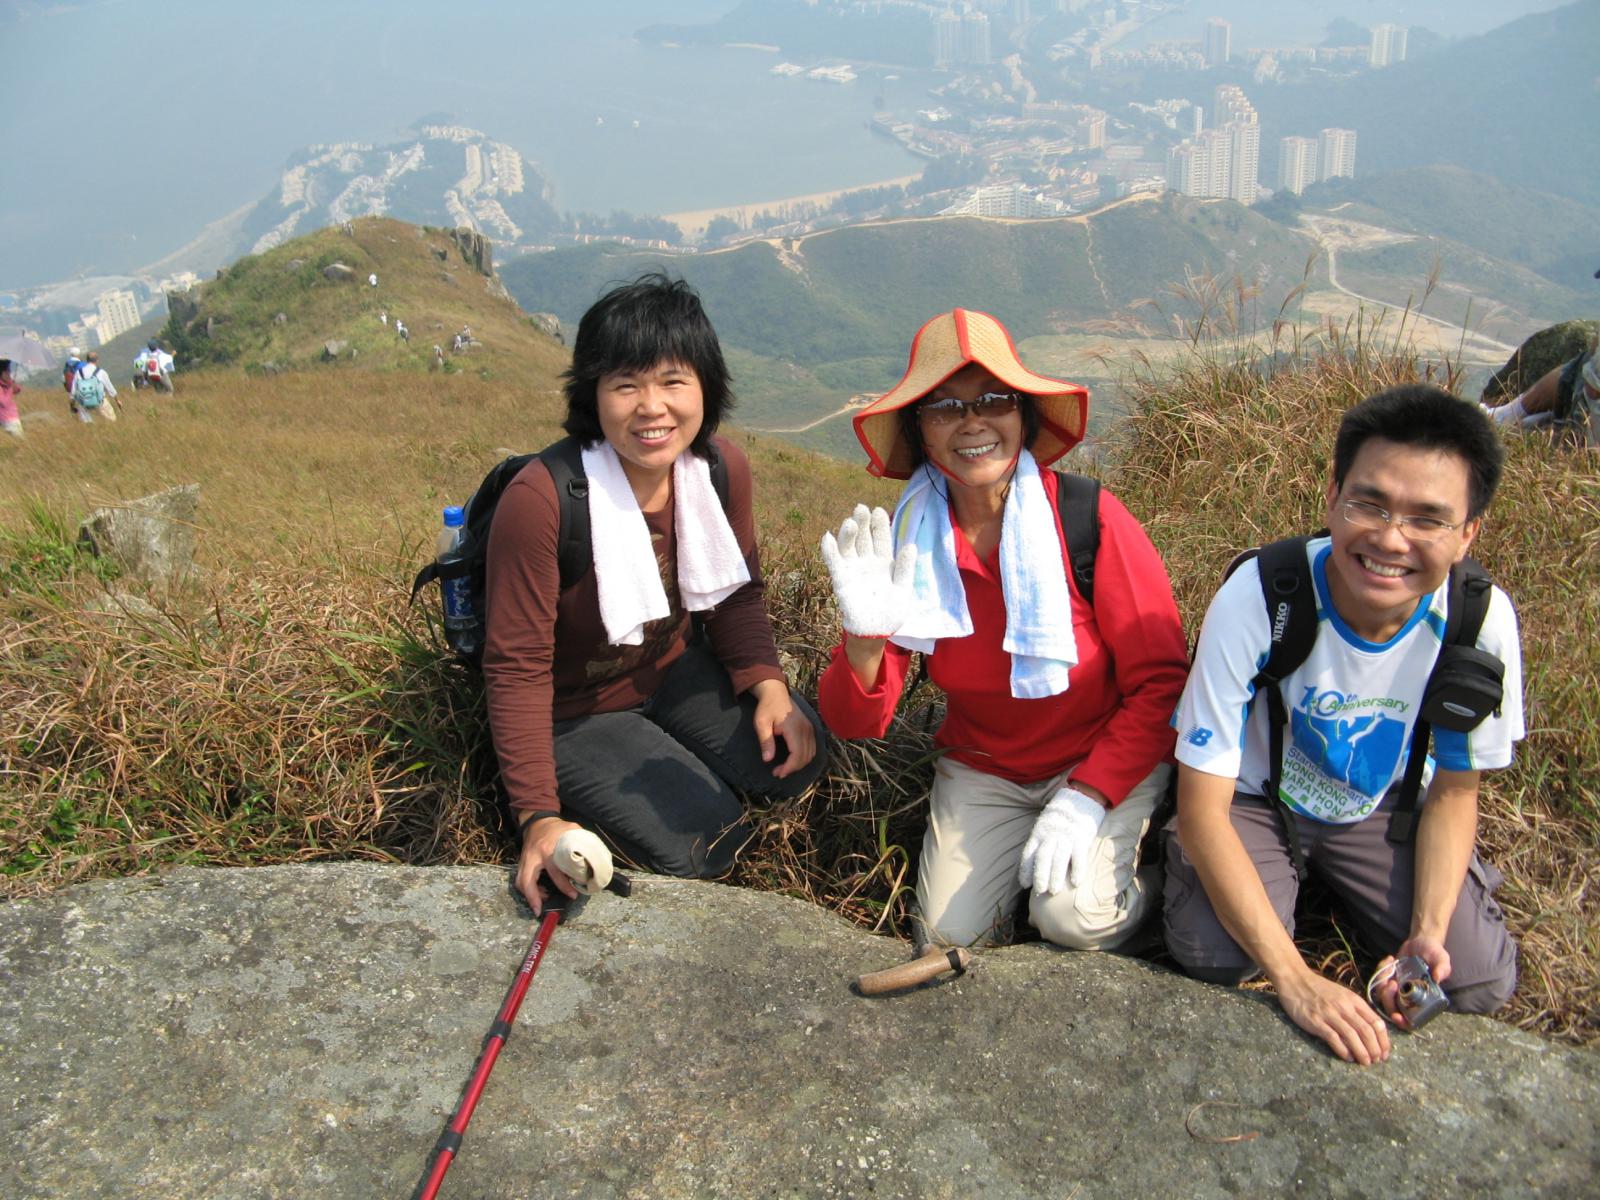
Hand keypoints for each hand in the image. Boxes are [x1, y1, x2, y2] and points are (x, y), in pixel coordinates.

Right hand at [514, 815, 582, 914]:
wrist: (537, 821)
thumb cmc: (557, 828)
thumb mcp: (572, 831)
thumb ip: (582, 843)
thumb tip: (595, 858)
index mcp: (547, 850)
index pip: (555, 872)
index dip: (564, 886)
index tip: (573, 895)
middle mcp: (533, 857)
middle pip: (527, 881)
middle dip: (534, 898)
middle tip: (542, 910)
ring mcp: (524, 860)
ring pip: (520, 882)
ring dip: (529, 896)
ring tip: (540, 904)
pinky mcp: (521, 863)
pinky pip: (520, 879)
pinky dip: (527, 890)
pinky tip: (538, 894)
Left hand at [751, 679, 817, 779]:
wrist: (776, 693)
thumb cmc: (767, 707)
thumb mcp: (761, 723)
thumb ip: (765, 741)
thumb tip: (767, 760)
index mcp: (794, 728)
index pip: (798, 754)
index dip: (789, 767)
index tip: (777, 773)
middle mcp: (806, 729)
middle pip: (805, 757)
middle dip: (792, 768)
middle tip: (778, 772)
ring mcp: (810, 729)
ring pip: (810, 754)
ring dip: (799, 764)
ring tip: (784, 768)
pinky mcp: (810, 729)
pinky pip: (812, 748)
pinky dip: (803, 758)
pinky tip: (792, 760)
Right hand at [820, 504, 917, 638]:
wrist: (876, 631)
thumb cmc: (892, 611)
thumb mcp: (903, 589)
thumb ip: (905, 568)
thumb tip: (911, 545)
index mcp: (884, 562)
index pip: (881, 539)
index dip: (880, 525)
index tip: (878, 511)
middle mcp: (867, 562)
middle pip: (864, 538)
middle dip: (863, 523)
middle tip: (861, 509)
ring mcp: (853, 569)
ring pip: (849, 547)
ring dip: (848, 534)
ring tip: (850, 523)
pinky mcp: (841, 580)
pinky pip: (834, 562)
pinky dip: (829, 550)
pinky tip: (828, 537)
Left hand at [1018, 786, 1105, 894]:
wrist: (1080, 799)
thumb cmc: (1060, 818)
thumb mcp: (1045, 826)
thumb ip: (1040, 842)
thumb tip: (1033, 863)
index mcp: (1039, 833)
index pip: (1029, 853)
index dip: (1026, 869)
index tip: (1024, 884)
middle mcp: (1050, 835)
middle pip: (1042, 857)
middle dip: (1040, 875)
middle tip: (1039, 891)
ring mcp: (1066, 837)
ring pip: (1058, 858)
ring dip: (1055, 876)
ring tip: (1053, 891)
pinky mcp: (1081, 838)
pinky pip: (1079, 856)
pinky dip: (1077, 870)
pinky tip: (1075, 883)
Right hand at [1277, 968, 1391, 1064]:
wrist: (1294, 979)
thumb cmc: (1319, 989)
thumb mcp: (1342, 995)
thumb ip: (1355, 1011)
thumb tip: (1370, 1032)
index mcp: (1354, 1000)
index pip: (1376, 1022)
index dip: (1383, 1040)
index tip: (1385, 1053)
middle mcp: (1344, 1006)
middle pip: (1366, 1031)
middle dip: (1375, 1049)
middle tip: (1376, 1061)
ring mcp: (1329, 1013)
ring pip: (1352, 1036)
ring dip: (1362, 1052)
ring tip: (1365, 1062)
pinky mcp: (1315, 1021)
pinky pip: (1333, 1038)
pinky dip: (1343, 1050)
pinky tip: (1348, 1058)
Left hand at [1371, 934, 1451, 1028]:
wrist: (1421, 942)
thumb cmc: (1434, 953)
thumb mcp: (1442, 959)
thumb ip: (1442, 968)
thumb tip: (1437, 979)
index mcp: (1424, 999)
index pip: (1412, 1019)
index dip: (1403, 1022)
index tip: (1396, 1015)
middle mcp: (1409, 997)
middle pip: (1392, 1008)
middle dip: (1388, 999)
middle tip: (1393, 983)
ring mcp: (1397, 988)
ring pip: (1382, 995)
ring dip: (1381, 982)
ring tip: (1390, 967)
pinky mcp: (1388, 978)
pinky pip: (1378, 979)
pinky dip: (1381, 969)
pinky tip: (1391, 959)